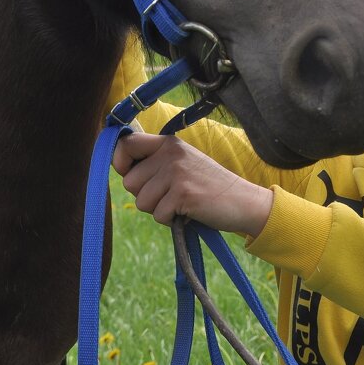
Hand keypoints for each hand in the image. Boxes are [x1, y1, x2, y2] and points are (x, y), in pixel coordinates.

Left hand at [112, 132, 273, 236]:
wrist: (244, 201)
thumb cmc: (208, 187)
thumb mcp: (183, 163)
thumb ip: (156, 162)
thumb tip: (121, 170)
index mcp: (168, 143)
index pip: (126, 143)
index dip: (119, 162)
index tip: (128, 174)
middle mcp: (170, 153)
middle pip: (129, 182)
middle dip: (145, 196)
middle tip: (169, 196)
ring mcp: (177, 172)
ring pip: (141, 201)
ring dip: (158, 210)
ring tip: (180, 204)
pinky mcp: (182, 193)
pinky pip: (158, 215)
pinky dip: (170, 221)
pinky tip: (188, 213)